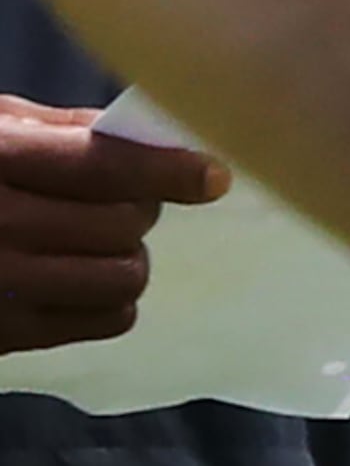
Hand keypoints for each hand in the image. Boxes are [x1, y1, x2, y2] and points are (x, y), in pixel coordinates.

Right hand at [0, 91, 229, 351]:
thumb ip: (60, 130)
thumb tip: (145, 135)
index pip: (100, 166)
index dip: (167, 170)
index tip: (212, 175)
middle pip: (121, 225)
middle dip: (141, 212)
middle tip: (128, 205)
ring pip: (120, 278)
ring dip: (129, 260)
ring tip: (105, 248)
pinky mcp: (0, 335)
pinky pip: (101, 321)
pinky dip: (113, 303)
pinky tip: (88, 285)